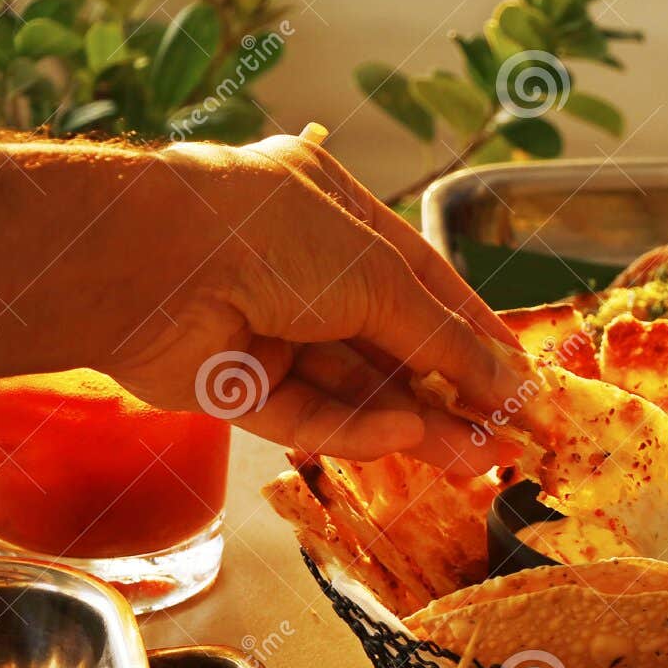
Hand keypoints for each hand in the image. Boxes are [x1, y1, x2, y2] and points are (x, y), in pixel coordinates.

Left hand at [106, 135, 516, 468]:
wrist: (144, 263)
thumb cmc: (264, 233)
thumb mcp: (379, 276)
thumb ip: (446, 338)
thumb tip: (508, 383)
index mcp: (332, 210)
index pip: (424, 280)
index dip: (477, 334)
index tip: (523, 382)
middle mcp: (298, 266)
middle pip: (392, 342)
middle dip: (452, 390)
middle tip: (508, 436)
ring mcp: (263, 325)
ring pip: (355, 386)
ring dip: (417, 421)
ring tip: (476, 457)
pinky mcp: (232, 382)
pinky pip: (307, 413)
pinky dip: (356, 428)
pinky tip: (405, 438)